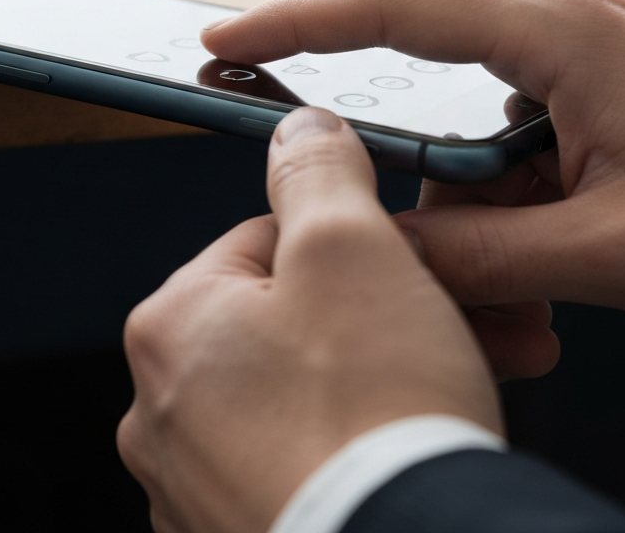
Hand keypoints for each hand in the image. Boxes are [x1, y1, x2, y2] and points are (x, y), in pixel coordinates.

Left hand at [117, 107, 557, 532]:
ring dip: (387, 372)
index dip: (354, 242)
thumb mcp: (349, 248)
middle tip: (454, 316)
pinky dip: (364, 437)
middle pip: (297, 319)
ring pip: (312, 387)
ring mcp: (202, 482)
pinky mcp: (250, 527)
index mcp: (173, 327)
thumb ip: (316, 171)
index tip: (407, 261)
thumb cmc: (371, 419)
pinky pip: (312, 453)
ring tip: (456, 376)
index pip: (269, 240)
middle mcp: (167, 409)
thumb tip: (300, 132)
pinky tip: (414, 436)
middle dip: (386, 310)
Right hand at [202, 0, 624, 321]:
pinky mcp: (605, 67)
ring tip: (546, 264)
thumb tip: (390, 255)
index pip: (392, 9)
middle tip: (427, 233)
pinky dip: (523, 181)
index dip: (295, 22)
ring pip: (482, 115)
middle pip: (432, 74)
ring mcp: (587, 39)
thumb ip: (486, 255)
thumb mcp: (613, 249)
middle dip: (418, 164)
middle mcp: (563, 17)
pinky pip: (525, 120)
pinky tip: (568, 231)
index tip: (226, 40)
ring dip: (489, 193)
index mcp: (556, 31)